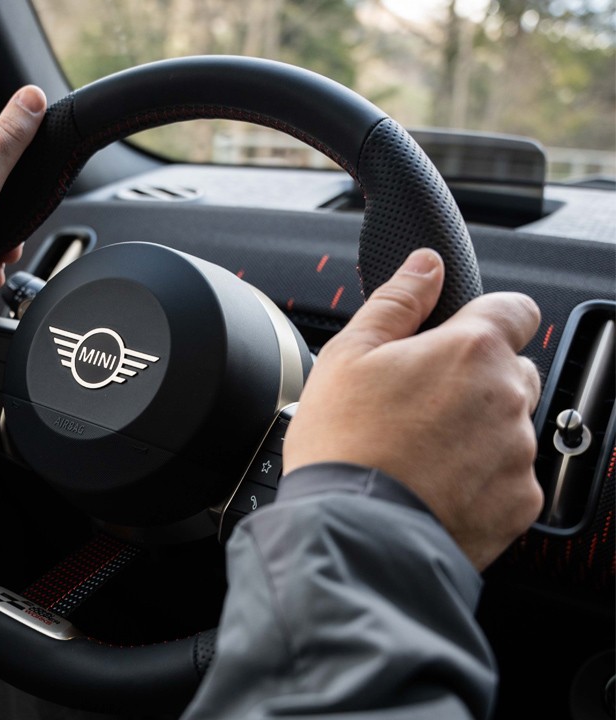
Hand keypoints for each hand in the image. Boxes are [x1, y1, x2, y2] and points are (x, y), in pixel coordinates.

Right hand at [283, 248, 542, 569]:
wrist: (353, 533)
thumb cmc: (344, 443)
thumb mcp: (349, 354)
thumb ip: (397, 301)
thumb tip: (425, 265)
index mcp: (471, 350)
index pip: (516, 309)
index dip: (486, 318)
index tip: (458, 337)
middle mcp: (507, 396)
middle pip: (510, 370)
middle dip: (474, 378)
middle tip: (417, 403)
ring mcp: (518, 453)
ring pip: (510, 424)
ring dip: (477, 428)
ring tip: (419, 450)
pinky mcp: (520, 502)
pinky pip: (510, 475)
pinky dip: (481, 476)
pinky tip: (434, 483)